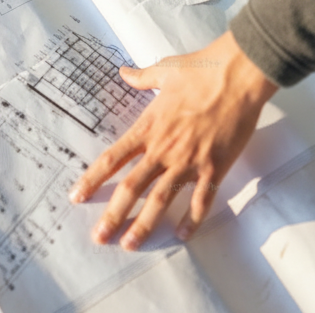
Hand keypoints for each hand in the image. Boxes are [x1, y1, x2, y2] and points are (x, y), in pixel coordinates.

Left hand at [69, 31, 278, 249]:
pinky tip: (182, 236)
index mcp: (148, 127)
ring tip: (130, 244)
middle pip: (131, 187)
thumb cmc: (202, 70)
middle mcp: (163, 149)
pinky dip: (192, 220)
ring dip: (144, 224)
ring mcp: (188, 161)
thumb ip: (141, 77)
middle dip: (113, 214)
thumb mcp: (164, 70)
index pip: (112, 158)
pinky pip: (201, 200)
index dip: (92, 179)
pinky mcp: (214, 167)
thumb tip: (124, 72)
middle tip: (99, 237)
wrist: (238, 75)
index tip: (76, 196)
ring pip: (161, 199)